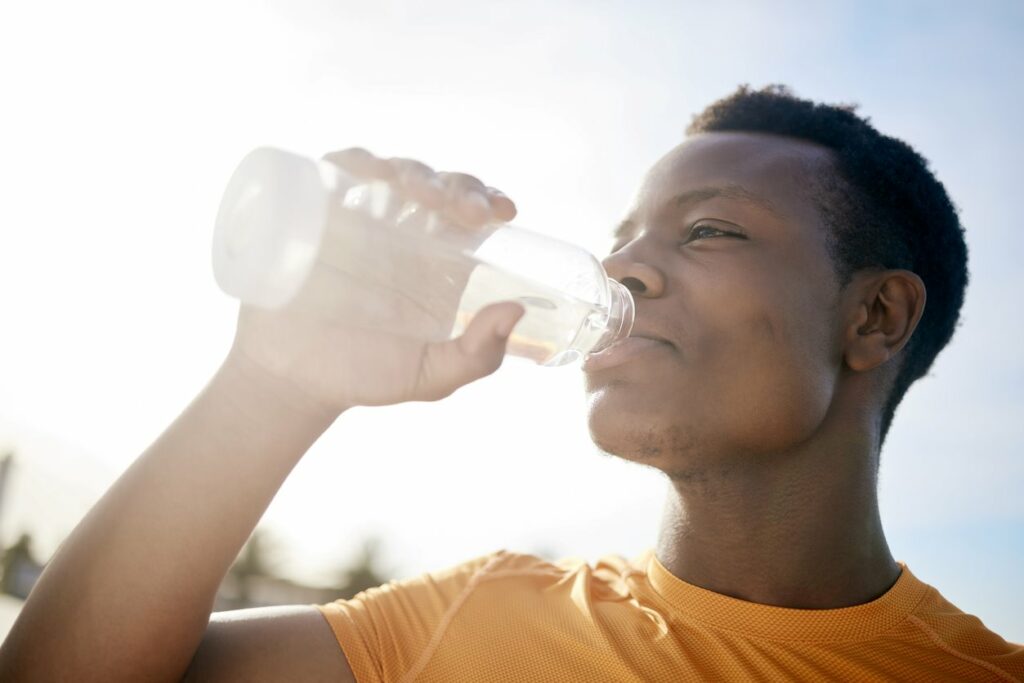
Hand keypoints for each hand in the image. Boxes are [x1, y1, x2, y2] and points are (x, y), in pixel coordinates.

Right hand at [225, 148, 525, 415]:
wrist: (292, 381)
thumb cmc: (364, 376)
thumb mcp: (431, 377)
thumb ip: (477, 356)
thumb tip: (515, 311)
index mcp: (439, 261)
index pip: (472, 213)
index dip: (490, 200)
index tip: (503, 211)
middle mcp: (403, 232)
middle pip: (439, 186)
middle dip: (456, 186)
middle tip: (464, 209)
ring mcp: (358, 218)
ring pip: (393, 171)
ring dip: (412, 171)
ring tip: (419, 193)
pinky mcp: (316, 213)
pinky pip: (335, 171)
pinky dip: (353, 162)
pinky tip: (366, 173)